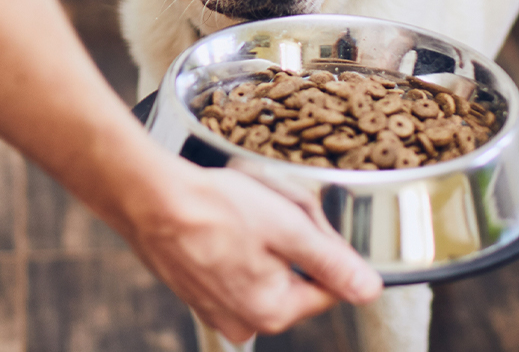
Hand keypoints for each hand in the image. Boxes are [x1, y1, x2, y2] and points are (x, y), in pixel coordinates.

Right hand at [121, 160, 383, 342]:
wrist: (148, 197)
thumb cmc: (215, 208)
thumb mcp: (289, 228)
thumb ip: (333, 263)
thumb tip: (370, 290)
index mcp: (272, 312)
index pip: (329, 287)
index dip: (325, 247)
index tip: (305, 220)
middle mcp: (243, 321)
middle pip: (296, 278)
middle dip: (292, 242)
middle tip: (271, 210)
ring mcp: (215, 308)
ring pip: (265, 270)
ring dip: (264, 241)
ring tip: (242, 212)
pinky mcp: (196, 290)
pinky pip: (234, 267)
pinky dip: (235, 244)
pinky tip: (223, 220)